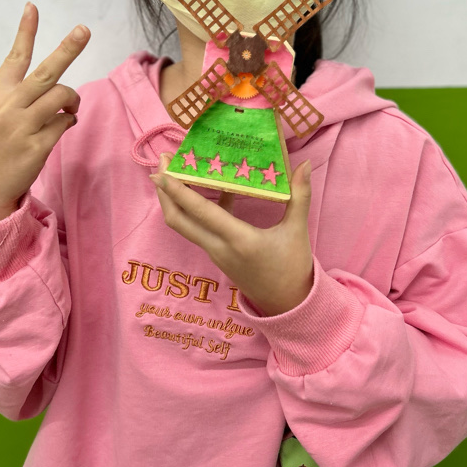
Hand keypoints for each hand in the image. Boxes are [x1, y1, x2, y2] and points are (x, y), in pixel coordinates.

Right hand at [0, 3, 89, 234]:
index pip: (14, 57)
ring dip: (71, 100)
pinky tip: (61, 126)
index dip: (25, 31)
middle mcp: (7, 107)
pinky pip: (65, 123)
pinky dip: (68, 121)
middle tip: (84, 29)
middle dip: (68, 48)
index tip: (32, 6)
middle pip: (46, 72)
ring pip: (61, 96)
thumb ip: (18, 97)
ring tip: (69, 108)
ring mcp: (22, 127)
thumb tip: (58, 90)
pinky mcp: (37, 147)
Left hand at [150, 155, 313, 315]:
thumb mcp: (298, 230)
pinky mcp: (217, 254)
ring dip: (175, 199)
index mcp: (238, 239)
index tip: (163, 170)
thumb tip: (304, 164)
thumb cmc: (293, 267)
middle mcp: (219, 247)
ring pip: (185, 225)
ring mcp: (215, 252)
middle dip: (165, 192)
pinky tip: (211, 187)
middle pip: (177, 220)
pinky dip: (195, 208)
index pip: (200, 212)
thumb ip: (300, 195)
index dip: (178, 190)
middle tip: (161, 162)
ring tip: (175, 170)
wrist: (287, 304)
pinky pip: (198, 228)